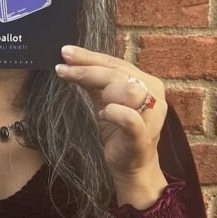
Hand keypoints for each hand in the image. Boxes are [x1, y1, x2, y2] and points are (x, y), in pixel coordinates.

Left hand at [54, 45, 167, 180]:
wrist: (131, 165)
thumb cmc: (118, 130)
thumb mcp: (104, 100)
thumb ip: (93, 81)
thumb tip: (70, 61)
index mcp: (147, 82)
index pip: (116, 62)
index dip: (89, 56)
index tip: (65, 52)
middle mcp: (154, 94)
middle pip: (119, 72)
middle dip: (87, 70)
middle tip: (63, 70)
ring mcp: (152, 115)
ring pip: (130, 90)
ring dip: (107, 93)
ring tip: (100, 105)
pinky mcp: (144, 135)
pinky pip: (129, 118)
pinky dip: (113, 113)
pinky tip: (103, 115)